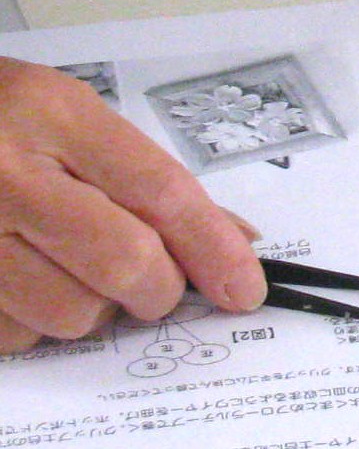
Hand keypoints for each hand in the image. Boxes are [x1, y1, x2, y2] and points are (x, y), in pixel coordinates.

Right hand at [0, 59, 263, 352]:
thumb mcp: (60, 114)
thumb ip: (139, 175)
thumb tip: (231, 238)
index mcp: (49, 114)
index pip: (160, 192)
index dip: (213, 248)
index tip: (245, 288)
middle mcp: (3, 173)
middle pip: (122, 261)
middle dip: (157, 289)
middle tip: (156, 287)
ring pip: (67, 312)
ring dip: (91, 311)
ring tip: (70, 272)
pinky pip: (10, 335)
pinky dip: (31, 325)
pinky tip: (19, 285)